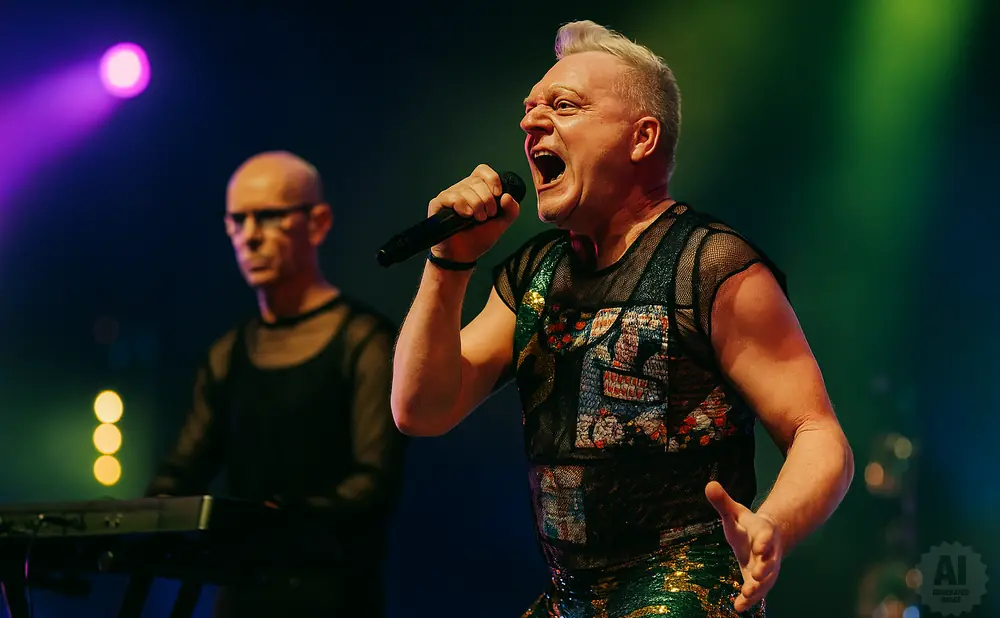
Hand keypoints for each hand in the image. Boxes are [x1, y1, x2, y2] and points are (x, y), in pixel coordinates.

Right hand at [428, 164, 520, 262]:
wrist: (463, 255)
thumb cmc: (479, 238)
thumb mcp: (501, 224)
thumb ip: (511, 210)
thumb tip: (507, 196)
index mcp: (477, 189)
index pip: (483, 170)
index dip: (492, 179)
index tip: (498, 194)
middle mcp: (463, 188)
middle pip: (477, 181)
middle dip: (487, 200)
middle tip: (486, 216)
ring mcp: (450, 195)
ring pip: (465, 189)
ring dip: (476, 206)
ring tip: (476, 219)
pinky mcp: (438, 204)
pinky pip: (451, 197)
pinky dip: (462, 206)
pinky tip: (465, 216)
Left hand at [705, 481, 782, 612]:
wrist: (764, 540)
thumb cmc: (747, 526)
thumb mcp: (734, 513)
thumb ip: (722, 502)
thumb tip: (709, 484)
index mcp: (763, 532)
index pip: (765, 535)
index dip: (764, 541)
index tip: (761, 546)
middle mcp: (768, 552)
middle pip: (769, 561)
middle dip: (764, 568)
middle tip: (757, 575)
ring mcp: (767, 568)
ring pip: (766, 579)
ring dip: (758, 587)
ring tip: (747, 594)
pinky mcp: (761, 581)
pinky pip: (758, 592)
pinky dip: (749, 600)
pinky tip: (738, 608)